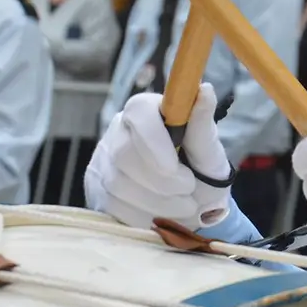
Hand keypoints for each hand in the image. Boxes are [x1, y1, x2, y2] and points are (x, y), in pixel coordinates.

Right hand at [85, 83, 231, 230]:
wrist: (191, 204)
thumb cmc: (201, 171)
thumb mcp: (209, 151)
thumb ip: (203, 124)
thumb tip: (205, 89)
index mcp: (147, 110)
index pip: (138, 113)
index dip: (155, 143)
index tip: (179, 171)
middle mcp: (119, 130)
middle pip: (124, 154)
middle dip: (162, 183)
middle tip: (189, 192)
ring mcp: (103, 160)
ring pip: (118, 185)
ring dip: (157, 204)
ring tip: (182, 207)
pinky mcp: (96, 189)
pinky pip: (112, 207)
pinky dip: (143, 217)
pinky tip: (162, 216)